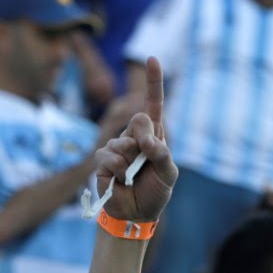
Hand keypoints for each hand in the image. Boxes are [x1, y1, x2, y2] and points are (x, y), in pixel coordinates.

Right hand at [94, 57, 177, 223]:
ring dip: (130, 161)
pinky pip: (108, 156)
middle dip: (144, 138)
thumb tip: (146, 140)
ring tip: (132, 176)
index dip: (153, 82)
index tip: (152, 58)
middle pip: (138, 118)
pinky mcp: (102, 160)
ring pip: (122, 142)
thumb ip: (162, 155)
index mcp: (154, 136)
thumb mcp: (169, 175)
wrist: (137, 214)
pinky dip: (118, 169)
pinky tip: (121, 179)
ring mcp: (117, 147)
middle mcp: (134, 137)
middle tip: (146, 156)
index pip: (153, 104)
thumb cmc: (156, 192)